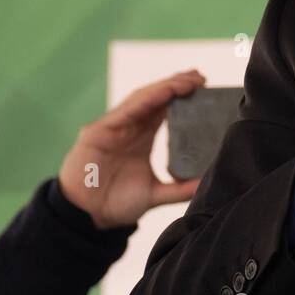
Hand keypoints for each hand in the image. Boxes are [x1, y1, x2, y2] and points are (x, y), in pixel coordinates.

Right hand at [57, 70, 206, 229]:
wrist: (87, 218)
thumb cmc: (116, 203)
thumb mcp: (155, 194)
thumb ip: (180, 189)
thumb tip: (207, 184)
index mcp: (141, 137)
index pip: (164, 110)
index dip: (182, 96)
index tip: (204, 87)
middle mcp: (128, 128)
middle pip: (155, 99)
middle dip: (177, 85)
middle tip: (201, 76)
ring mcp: (113, 128)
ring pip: (141, 100)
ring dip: (165, 87)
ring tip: (187, 80)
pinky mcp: (98, 132)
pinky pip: (124, 112)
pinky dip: (145, 100)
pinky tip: (164, 92)